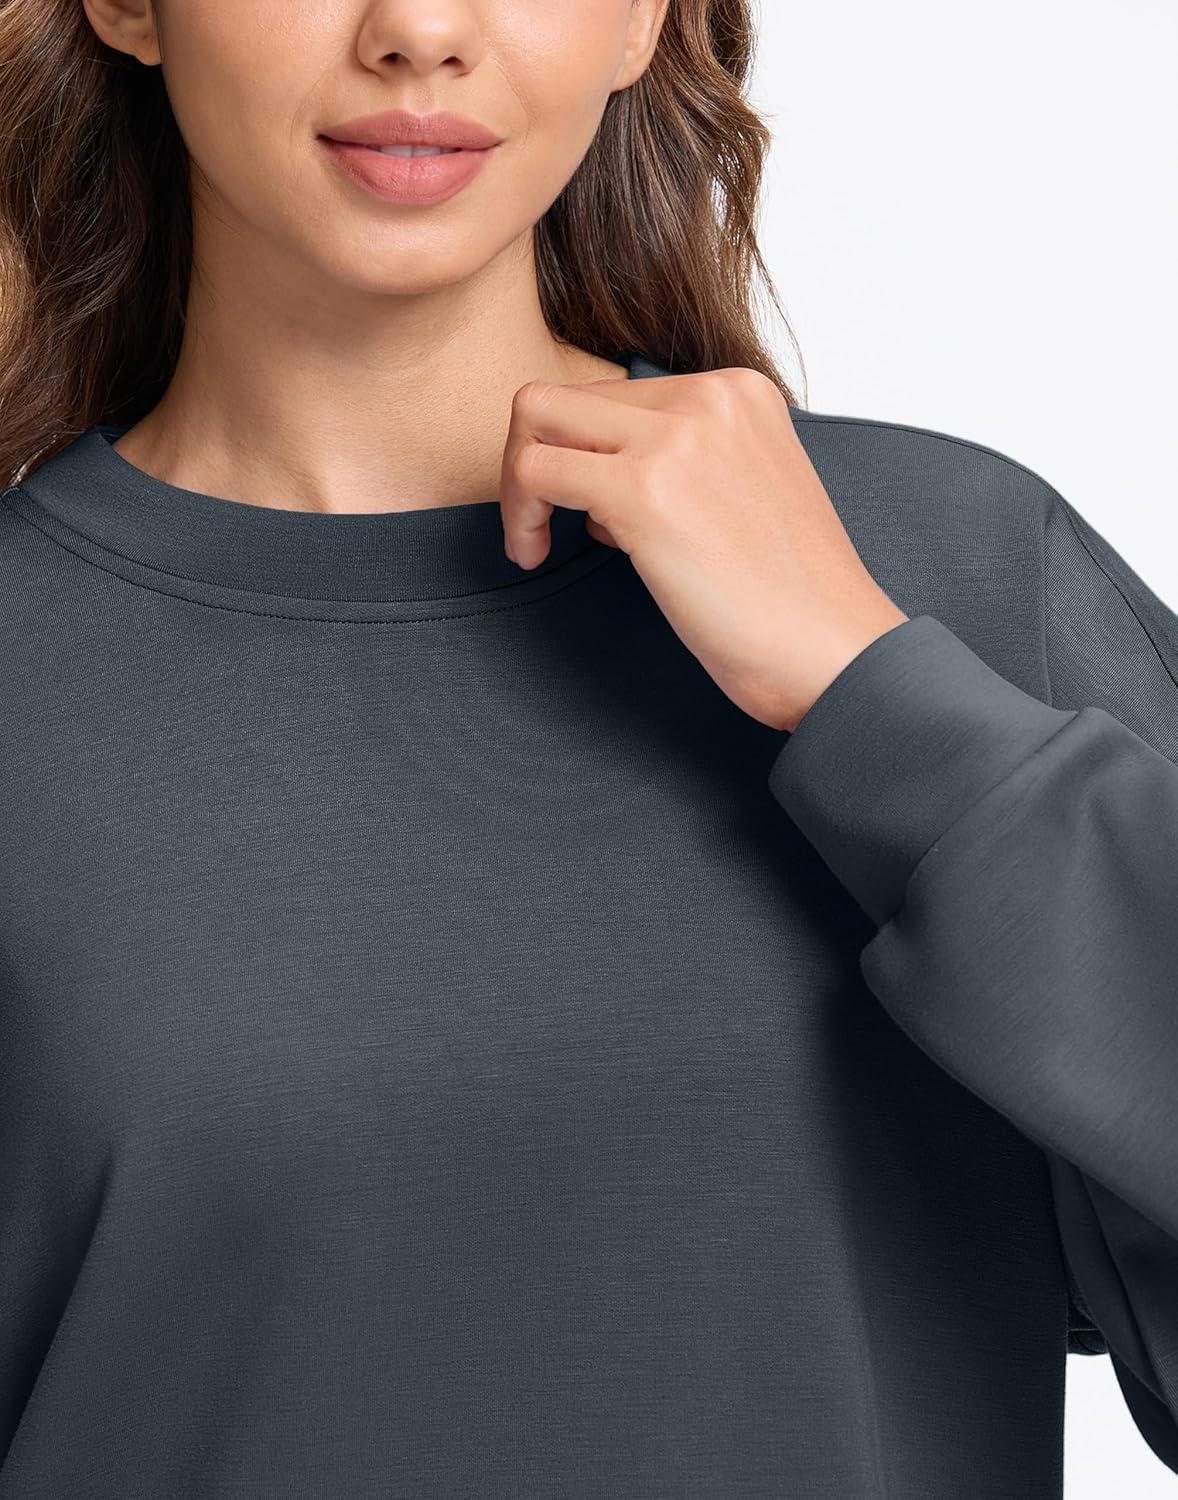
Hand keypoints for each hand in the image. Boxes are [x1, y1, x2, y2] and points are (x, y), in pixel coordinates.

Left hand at [498, 366, 909, 732]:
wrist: (833, 651)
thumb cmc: (790, 602)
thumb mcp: (746, 496)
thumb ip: (683, 467)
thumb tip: (598, 478)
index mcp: (740, 393)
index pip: (615, 393)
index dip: (585, 455)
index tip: (587, 516)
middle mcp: (710, 397)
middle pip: (568, 395)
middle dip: (535, 458)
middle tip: (542, 525)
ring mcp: (677, 437)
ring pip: (536, 416)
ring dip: (518, 481)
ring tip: (534, 541)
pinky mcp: (644, 489)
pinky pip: (536, 470)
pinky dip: (519, 513)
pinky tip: (537, 556)